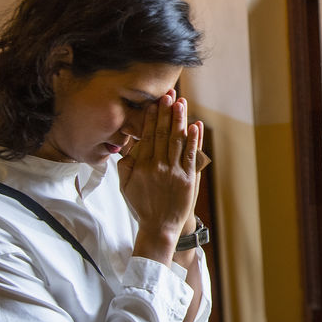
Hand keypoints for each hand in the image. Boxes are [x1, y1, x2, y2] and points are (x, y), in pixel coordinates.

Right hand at [120, 90, 203, 263]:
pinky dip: (194, 140)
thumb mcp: (125, 185)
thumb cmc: (142, 205)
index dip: (151, 118)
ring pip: (177, 140)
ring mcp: (174, 171)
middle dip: (165, 113)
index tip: (153, 103)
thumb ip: (125, 164)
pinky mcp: (188, 178)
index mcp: (141, 166)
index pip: (146, 136)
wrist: (160, 226)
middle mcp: (157, 166)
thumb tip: (128, 144)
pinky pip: (192, 155)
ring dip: (180, 120)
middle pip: (162, 133)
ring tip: (182, 103)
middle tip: (168, 95)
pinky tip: (195, 126)